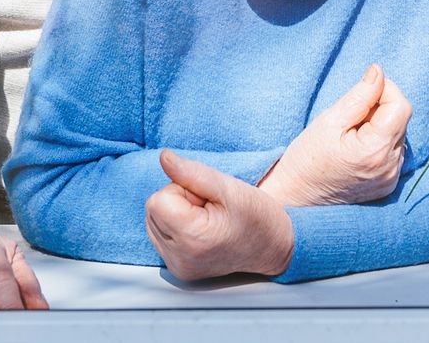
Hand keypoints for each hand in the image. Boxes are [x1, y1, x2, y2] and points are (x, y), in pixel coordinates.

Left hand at [144, 150, 294, 280]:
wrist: (274, 246)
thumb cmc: (257, 216)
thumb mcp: (228, 187)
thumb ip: (191, 172)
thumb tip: (163, 158)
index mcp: (193, 240)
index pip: (157, 200)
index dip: (182, 190)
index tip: (207, 199)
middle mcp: (181, 259)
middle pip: (154, 211)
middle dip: (179, 202)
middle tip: (210, 208)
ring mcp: (179, 267)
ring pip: (155, 222)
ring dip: (177, 214)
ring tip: (208, 218)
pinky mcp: (179, 270)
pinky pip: (161, 236)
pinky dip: (178, 227)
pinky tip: (202, 229)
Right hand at [259, 63, 410, 206]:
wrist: (295, 197)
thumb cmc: (307, 157)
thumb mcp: (330, 119)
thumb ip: (360, 94)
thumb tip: (379, 71)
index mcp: (376, 151)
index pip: (401, 107)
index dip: (385, 91)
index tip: (363, 94)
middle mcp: (389, 169)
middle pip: (400, 120)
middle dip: (379, 110)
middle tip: (350, 119)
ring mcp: (390, 180)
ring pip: (398, 135)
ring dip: (379, 127)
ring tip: (350, 137)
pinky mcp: (387, 186)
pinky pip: (393, 153)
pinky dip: (378, 144)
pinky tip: (356, 151)